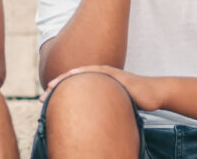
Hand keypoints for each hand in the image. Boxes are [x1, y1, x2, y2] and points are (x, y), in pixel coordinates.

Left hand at [40, 65, 161, 111]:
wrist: (155, 92)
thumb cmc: (137, 99)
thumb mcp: (117, 103)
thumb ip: (105, 109)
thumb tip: (96, 124)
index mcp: (99, 83)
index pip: (75, 86)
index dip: (60, 91)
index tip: (45, 99)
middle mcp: (101, 76)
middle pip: (74, 80)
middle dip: (56, 87)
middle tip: (41, 98)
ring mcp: (108, 74)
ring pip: (81, 75)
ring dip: (64, 80)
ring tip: (50, 88)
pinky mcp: (116, 76)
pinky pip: (98, 73)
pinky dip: (84, 73)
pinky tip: (73, 75)